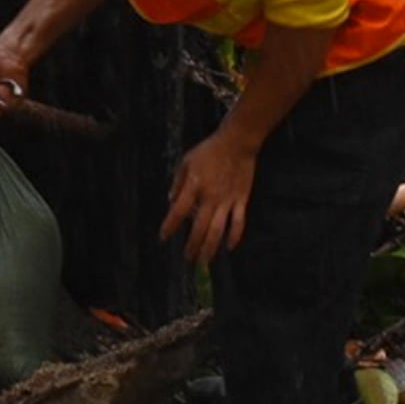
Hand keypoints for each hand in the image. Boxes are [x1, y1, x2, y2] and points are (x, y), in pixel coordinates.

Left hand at [161, 127, 261, 263]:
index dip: (169, 226)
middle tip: (188, 258)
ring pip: (218, 230)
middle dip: (192, 246)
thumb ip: (178, 183)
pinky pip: (238, 223)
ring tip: (204, 261)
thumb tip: (171, 202)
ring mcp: (227, 200)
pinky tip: (228, 247)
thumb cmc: (209, 151)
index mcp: (194, 186)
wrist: (237, 142)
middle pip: (199, 228)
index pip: (178, 211)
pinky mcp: (241, 200)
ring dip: (210, 248)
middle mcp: (210, 197)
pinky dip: (234, 237)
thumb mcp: (186, 161)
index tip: (163, 237)